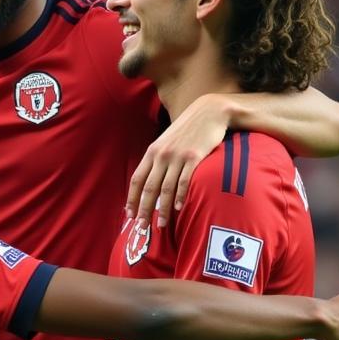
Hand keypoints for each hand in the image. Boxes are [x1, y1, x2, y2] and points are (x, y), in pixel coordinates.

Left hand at [126, 94, 228, 228]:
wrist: (209, 111)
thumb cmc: (187, 130)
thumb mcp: (167, 142)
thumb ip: (158, 160)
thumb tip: (150, 182)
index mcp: (152, 152)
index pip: (136, 180)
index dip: (131, 199)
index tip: (129, 215)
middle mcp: (161, 155)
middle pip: (149, 188)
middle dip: (144, 210)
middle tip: (142, 227)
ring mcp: (177, 156)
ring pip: (165, 188)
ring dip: (162, 209)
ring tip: (160, 225)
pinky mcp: (194, 157)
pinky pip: (184, 181)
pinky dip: (179, 196)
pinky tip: (177, 209)